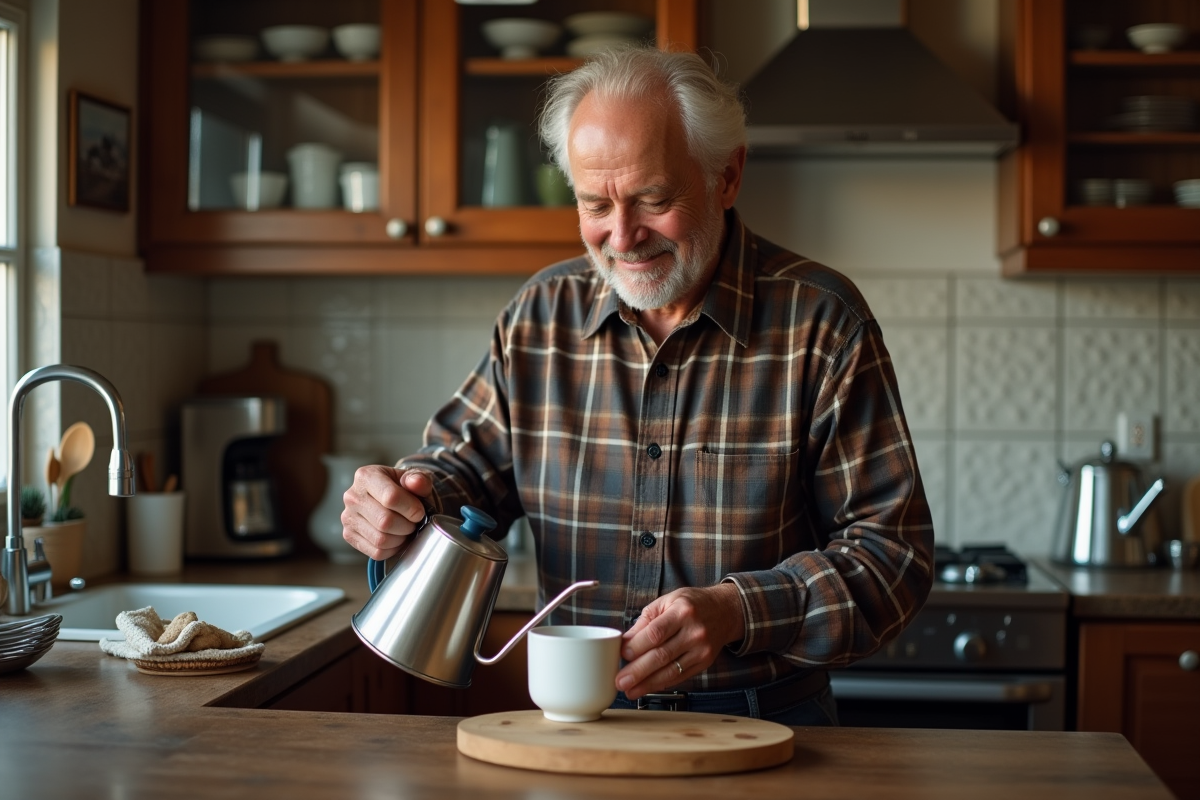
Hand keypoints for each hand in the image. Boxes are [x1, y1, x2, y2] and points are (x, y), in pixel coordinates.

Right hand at [341, 466, 433, 559]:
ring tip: (405, 529)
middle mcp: (352, 496)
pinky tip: (396, 538)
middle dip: (407, 526)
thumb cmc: (404, 488)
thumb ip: (419, 479)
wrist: (392, 500)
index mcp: (367, 476)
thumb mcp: (416, 479)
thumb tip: (416, 482)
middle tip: (413, 522)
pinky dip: (392, 549)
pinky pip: (375, 552)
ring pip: (381, 539)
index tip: (419, 512)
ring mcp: (348, 517)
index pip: (391, 497)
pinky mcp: (349, 535)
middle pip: (385, 521)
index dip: (411, 509)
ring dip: (400, 538)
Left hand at [615, 583, 744, 699]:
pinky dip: (662, 684)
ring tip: (630, 690)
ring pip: (671, 671)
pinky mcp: (704, 663)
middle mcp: (694, 631)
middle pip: (662, 655)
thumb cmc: (692, 604)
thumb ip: (645, 621)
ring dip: (647, 683)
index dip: (637, 646)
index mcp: (682, 611)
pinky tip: (647, 687)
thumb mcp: (667, 601)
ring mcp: (701, 649)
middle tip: (620, 681)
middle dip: (638, 671)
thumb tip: (625, 642)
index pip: (656, 632)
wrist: (726, 611)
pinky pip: (680, 677)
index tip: (621, 654)